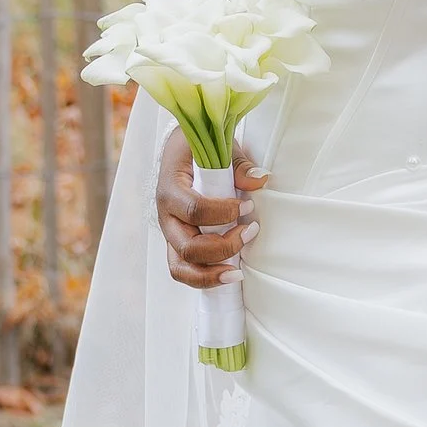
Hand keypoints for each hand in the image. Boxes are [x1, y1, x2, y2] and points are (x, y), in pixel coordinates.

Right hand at [154, 125, 266, 289]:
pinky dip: (205, 279)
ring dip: (210, 274)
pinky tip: (230, 275)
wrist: (180, 152)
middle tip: (250, 232)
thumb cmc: (198, 150)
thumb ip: (239, 164)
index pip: (193, 210)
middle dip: (222, 247)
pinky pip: (185, 270)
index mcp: (170, 188)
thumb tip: (260, 179)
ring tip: (238, 273)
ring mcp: (170, 233)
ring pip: (181, 267)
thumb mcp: (218, 147)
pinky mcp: (178, 244)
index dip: (223, 213)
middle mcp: (166, 216)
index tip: (248, 205)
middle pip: (187, 246)